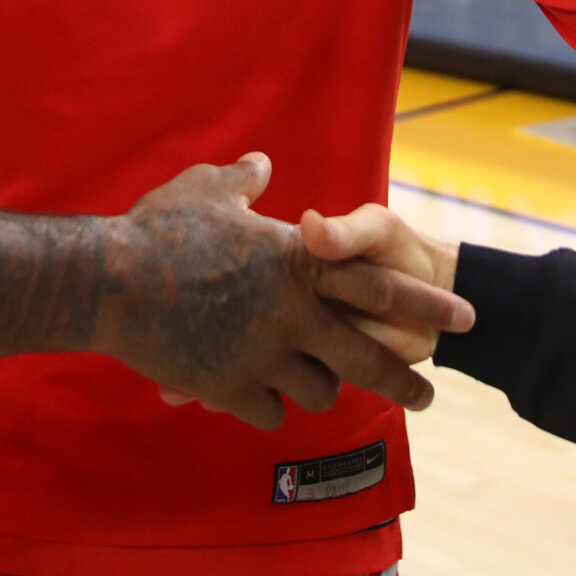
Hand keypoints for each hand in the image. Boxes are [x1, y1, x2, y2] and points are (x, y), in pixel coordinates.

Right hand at [97, 154, 474, 430]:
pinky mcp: (230, 387)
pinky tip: (259, 396)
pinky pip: (268, 411)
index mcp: (298, 262)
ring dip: (320, 387)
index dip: (430, 304)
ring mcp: (263, 356)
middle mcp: (292, 314)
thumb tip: (262, 164)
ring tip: (318, 384)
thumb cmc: (159, 228)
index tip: (467, 316)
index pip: (382, 287)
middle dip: (404, 380)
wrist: (109, 283)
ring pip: (317, 391)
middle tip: (427, 395)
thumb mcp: (207, 189)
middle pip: (366, 360)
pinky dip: (268, 405)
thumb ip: (244, 180)